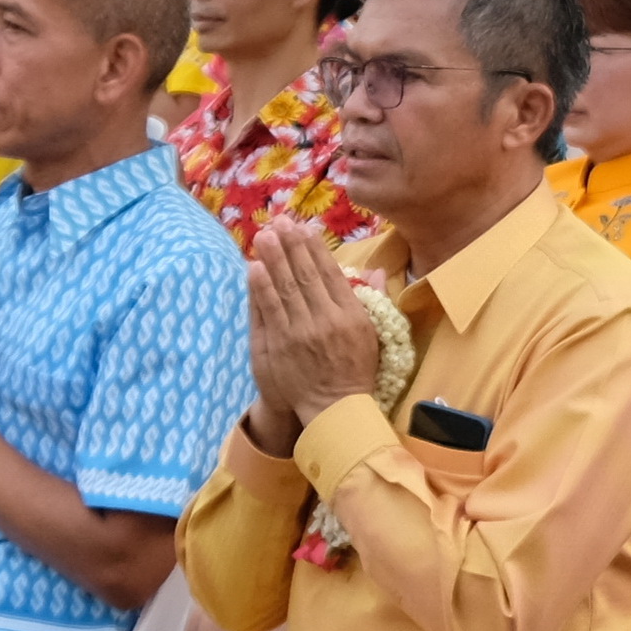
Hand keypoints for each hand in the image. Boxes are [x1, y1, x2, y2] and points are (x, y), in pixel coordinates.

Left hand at [243, 219, 385, 437]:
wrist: (334, 409)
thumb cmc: (356, 369)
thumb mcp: (373, 334)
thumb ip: (371, 299)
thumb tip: (375, 270)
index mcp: (350, 316)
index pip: (330, 274)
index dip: (316, 248)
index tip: (305, 228)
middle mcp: (324, 321)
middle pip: (304, 275)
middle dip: (291, 246)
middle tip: (280, 222)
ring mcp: (298, 334)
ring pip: (284, 289)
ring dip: (273, 260)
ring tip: (264, 236)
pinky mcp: (278, 346)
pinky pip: (267, 312)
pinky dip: (259, 289)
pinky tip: (254, 268)